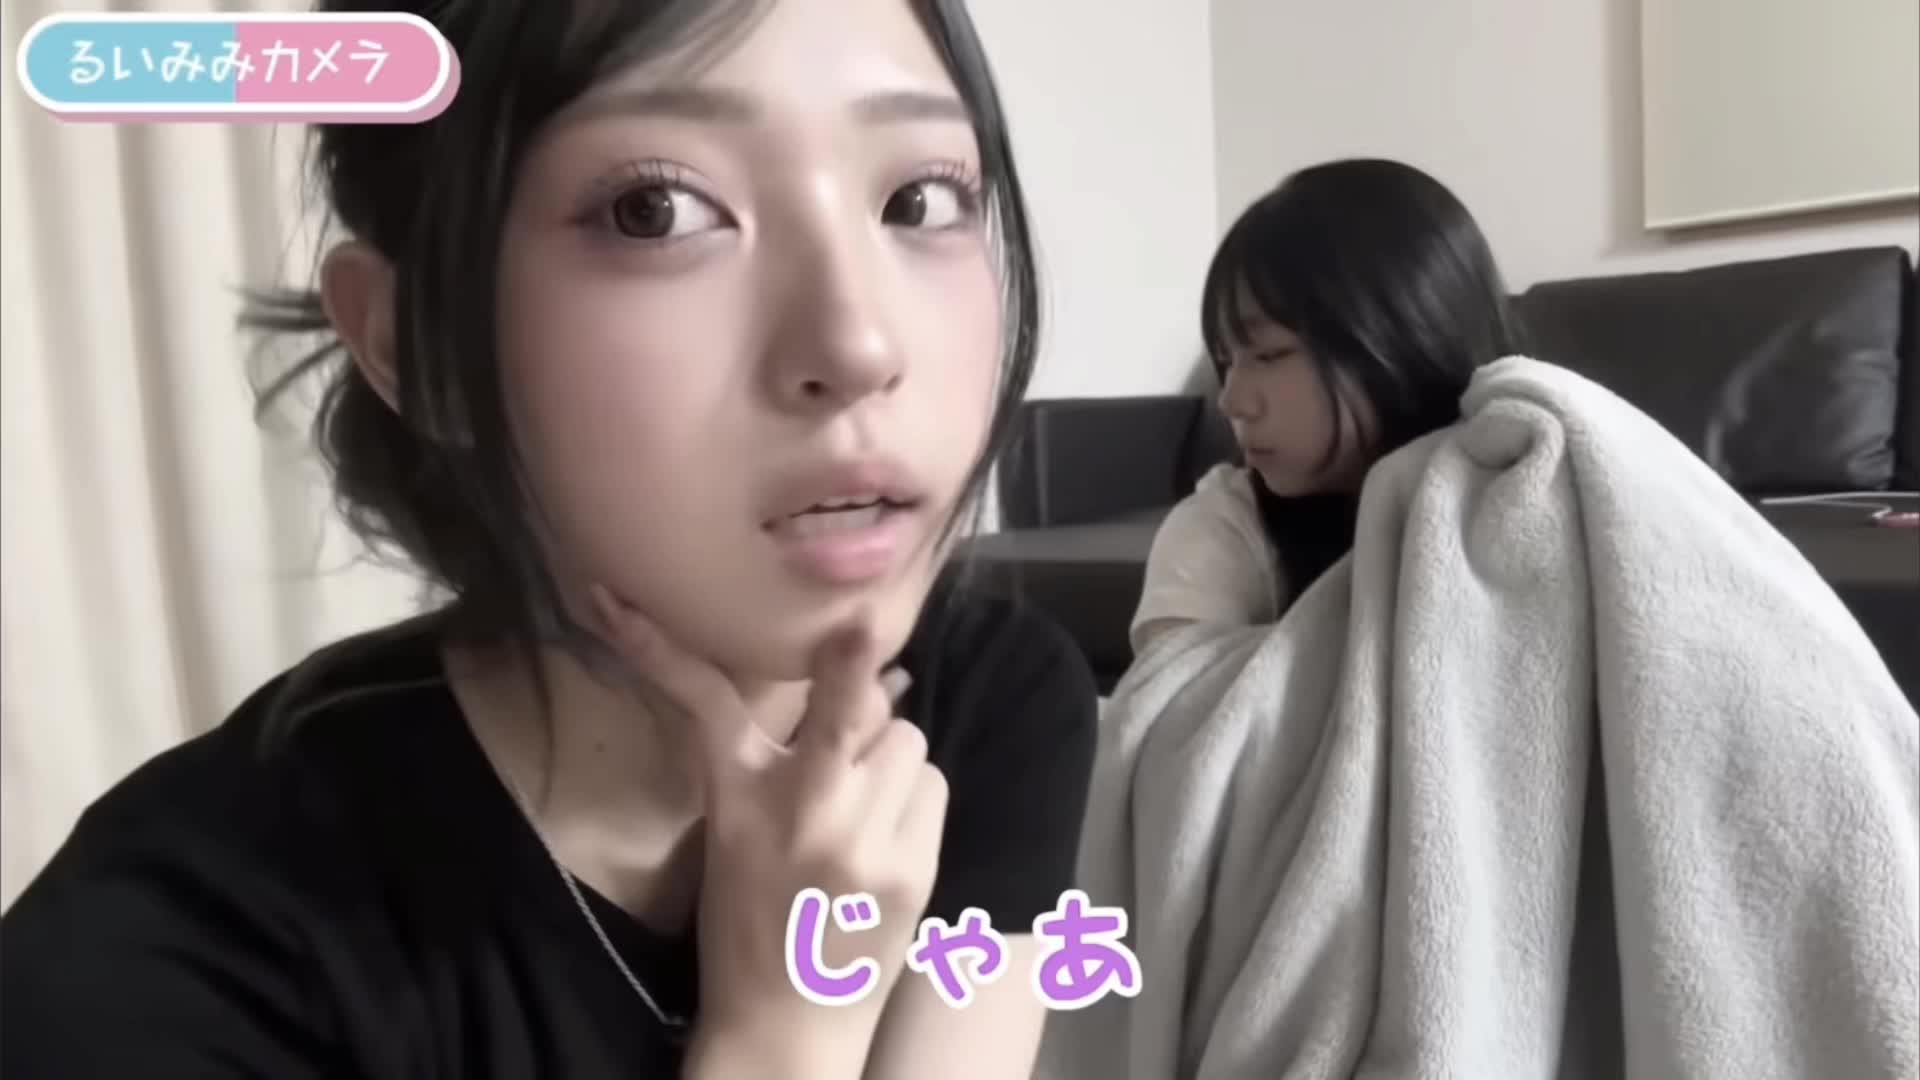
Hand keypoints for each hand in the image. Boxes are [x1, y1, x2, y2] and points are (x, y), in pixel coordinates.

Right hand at [591, 588, 948, 1060]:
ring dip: (891, 754)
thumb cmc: (752, 923)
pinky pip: (933, 786)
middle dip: (857, 662)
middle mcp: (803, 812)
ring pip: (906, 739)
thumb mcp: (732, 834)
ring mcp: (865, 840)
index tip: (620, 603)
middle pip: (850, 703)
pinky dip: (915, 795)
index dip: (664, 651)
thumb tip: (856, 685)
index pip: (706, 706)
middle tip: (860, 631)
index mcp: (738, 800)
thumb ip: (777, 762)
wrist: (787, 1025)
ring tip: (867, 797)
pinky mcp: (913, 868)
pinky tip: (889, 832)